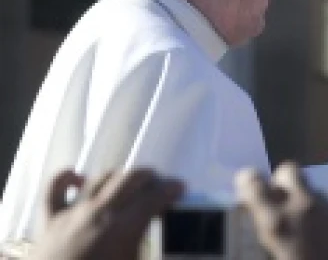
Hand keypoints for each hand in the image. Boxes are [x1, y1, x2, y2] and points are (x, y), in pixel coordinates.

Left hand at [30, 169, 183, 259]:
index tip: (179, 188)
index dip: (171, 189)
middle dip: (150, 177)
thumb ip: (152, 250)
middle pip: (131, 178)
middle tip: (158, 185)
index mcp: (123, 228)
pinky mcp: (49, 221)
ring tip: (129, 184)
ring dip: (119, 176)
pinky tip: (79, 178)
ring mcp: (72, 214)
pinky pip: (54, 188)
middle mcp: (99, 212)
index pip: (154, 197)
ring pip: (100, 178)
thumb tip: (174, 248)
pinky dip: (66, 178)